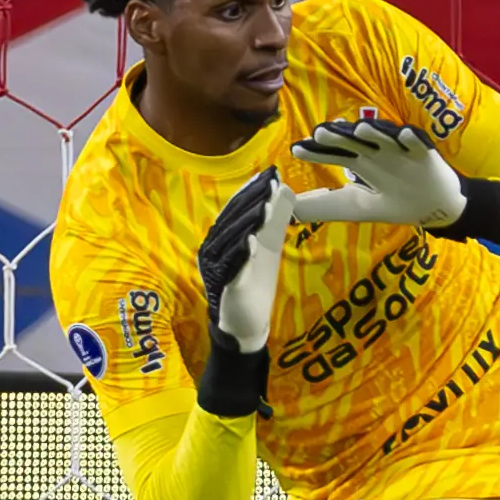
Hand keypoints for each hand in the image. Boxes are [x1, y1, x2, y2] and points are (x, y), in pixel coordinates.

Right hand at [197, 167, 296, 357]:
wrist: (245, 324)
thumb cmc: (253, 282)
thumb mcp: (266, 247)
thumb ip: (273, 221)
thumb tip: (285, 189)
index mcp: (222, 238)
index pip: (235, 209)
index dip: (251, 191)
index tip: (270, 174)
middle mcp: (213, 250)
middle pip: (231, 220)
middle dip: (252, 200)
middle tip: (270, 182)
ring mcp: (217, 269)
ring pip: (231, 242)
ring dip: (247, 223)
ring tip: (265, 206)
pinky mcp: (226, 288)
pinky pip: (232, 269)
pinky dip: (241, 254)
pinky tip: (252, 242)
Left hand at [288, 118, 464, 228]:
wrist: (435, 206)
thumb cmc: (394, 201)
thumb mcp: (357, 207)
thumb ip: (325, 208)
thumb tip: (289, 213)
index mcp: (361, 163)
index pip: (334, 154)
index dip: (316, 152)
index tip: (296, 150)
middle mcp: (377, 153)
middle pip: (355, 142)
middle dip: (338, 136)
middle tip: (318, 133)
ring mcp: (400, 151)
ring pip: (385, 138)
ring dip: (374, 132)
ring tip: (360, 127)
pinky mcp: (425, 155)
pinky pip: (419, 145)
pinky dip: (412, 140)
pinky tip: (405, 135)